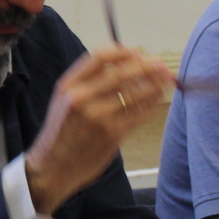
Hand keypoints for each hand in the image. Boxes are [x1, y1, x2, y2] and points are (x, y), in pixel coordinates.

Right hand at [22, 44, 176, 215]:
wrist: (53, 167)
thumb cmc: (62, 132)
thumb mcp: (63, 99)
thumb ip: (86, 81)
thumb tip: (124, 62)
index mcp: (69, 85)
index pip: (101, 56)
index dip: (124, 52)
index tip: (137, 53)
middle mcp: (82, 98)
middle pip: (123, 72)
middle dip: (147, 66)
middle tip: (161, 65)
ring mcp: (98, 117)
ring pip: (136, 93)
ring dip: (155, 85)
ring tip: (165, 80)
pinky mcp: (112, 134)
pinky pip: (138, 114)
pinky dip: (151, 104)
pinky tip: (156, 99)